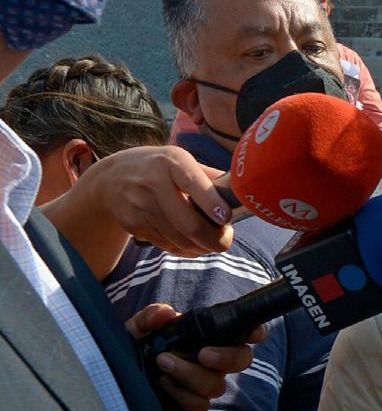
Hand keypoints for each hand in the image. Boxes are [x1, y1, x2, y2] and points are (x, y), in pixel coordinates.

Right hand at [76, 145, 233, 256]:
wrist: (111, 178)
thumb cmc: (159, 168)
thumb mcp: (180, 160)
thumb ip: (209, 176)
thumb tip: (241, 192)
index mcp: (172, 162)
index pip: (194, 184)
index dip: (213, 205)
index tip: (227, 219)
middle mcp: (154, 183)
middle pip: (189, 224)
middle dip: (214, 239)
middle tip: (226, 241)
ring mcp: (141, 206)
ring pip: (180, 240)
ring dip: (202, 248)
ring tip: (212, 242)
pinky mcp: (133, 224)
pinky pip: (167, 245)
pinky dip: (186, 250)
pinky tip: (194, 245)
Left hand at [127, 303, 260, 410]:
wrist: (117, 375)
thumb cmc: (134, 348)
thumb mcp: (136, 328)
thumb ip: (151, 317)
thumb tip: (167, 314)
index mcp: (210, 335)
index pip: (245, 331)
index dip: (256, 331)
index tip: (252, 333)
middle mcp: (214, 360)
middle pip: (242, 360)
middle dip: (226, 357)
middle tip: (203, 353)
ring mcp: (205, 383)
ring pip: (216, 385)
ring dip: (189, 374)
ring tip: (162, 362)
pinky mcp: (191, 405)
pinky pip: (198, 405)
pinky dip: (178, 394)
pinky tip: (160, 383)